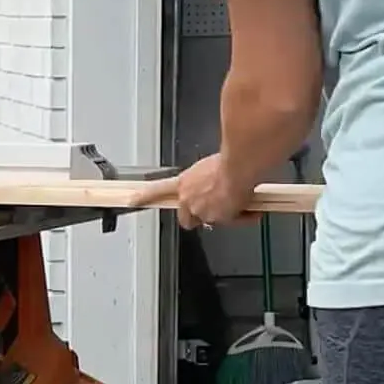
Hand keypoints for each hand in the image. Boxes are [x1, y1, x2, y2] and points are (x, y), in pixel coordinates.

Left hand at [138, 155, 255, 229]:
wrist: (239, 168)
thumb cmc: (228, 162)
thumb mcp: (209, 168)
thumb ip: (204, 181)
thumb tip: (215, 182)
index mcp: (184, 182)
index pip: (157, 190)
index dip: (144, 197)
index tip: (132, 200)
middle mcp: (188, 199)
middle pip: (188, 218)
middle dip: (199, 216)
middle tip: (215, 209)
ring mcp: (201, 211)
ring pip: (211, 221)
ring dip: (223, 215)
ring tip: (239, 204)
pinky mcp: (217, 218)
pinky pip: (230, 222)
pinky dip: (241, 218)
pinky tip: (251, 210)